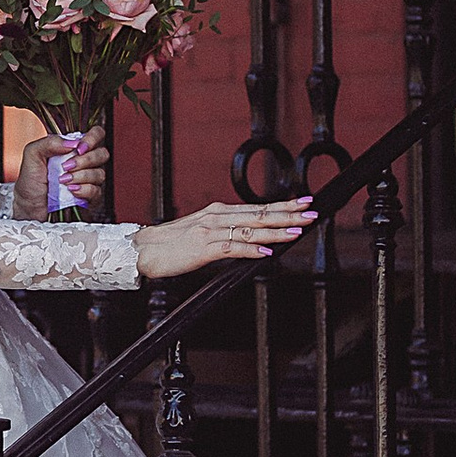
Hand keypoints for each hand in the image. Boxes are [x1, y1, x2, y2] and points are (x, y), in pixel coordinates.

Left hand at [16, 130, 107, 219]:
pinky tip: (71, 191)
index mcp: (72, 149)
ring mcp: (88, 180)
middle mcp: (83, 163)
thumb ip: (49, 142)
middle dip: (85, 160)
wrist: (29, 208)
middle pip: (102, 153)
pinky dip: (83, 190)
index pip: (96, 135)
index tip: (79, 148)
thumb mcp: (32, 155)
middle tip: (66, 167)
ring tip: (63, 181)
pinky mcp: (90, 197)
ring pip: (100, 173)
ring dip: (81, 176)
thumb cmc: (30, 183)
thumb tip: (72, 142)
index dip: (92, 138)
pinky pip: (97, 191)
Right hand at [134, 195, 316, 279]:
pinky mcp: (203, 248)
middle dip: (288, 214)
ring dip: (276, 232)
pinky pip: (232, 248)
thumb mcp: (202, 232)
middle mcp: (217, 216)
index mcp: (219, 211)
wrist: (144, 249)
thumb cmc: (172, 243)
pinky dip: (251, 250)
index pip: (258, 207)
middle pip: (260, 214)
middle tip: (311, 212)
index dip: (283, 205)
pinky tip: (266, 253)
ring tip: (296, 232)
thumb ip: (225, 232)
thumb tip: (251, 238)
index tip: (304, 203)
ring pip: (250, 230)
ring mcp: (211, 231)